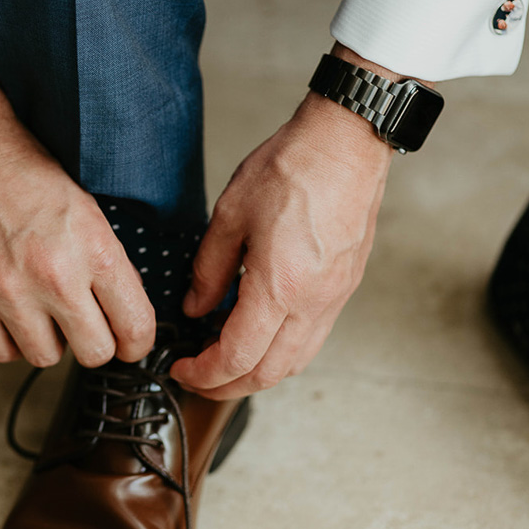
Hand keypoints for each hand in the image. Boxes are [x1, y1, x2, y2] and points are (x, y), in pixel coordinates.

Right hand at [0, 68, 154, 366]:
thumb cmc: (25, 174)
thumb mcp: (88, 210)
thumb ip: (108, 264)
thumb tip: (124, 310)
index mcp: (94, 249)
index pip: (136, 326)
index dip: (136, 341)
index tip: (129, 341)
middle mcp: (54, 276)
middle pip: (95, 353)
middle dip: (96, 341)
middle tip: (85, 325)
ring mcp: (7, 292)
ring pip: (47, 358)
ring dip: (49, 339)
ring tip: (42, 310)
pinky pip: (0, 352)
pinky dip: (8, 339)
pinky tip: (11, 313)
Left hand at [171, 65, 394, 398]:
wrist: (347, 142)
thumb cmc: (293, 166)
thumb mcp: (231, 213)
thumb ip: (209, 268)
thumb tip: (196, 307)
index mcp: (281, 287)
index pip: (238, 357)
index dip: (203, 374)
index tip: (181, 369)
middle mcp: (314, 302)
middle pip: (269, 374)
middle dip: (227, 386)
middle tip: (197, 378)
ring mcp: (335, 297)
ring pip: (296, 361)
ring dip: (258, 374)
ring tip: (225, 362)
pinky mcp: (345, 286)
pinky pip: (313, 338)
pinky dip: (282, 351)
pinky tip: (260, 335)